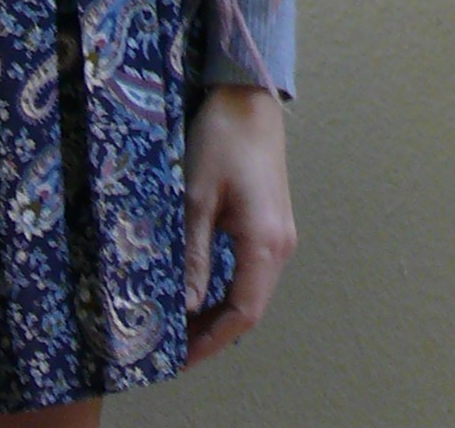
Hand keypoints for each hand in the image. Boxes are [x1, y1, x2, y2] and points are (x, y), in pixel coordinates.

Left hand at [183, 83, 296, 365]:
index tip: (181, 358)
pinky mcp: (272, 223)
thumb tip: (186, 305)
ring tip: (182, 327)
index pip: (242, 312)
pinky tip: (202, 292)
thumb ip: (193, 253)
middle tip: (174, 348)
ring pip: (252, 291)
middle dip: (214, 332)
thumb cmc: (221, 138)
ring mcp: (280, 235)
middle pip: (250, 307)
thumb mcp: (196, 196)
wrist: (248, 97)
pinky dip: (228, 289)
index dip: (212, 340)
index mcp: (264, 242)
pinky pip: (252, 271)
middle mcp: (280, 245)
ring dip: (220, 312)